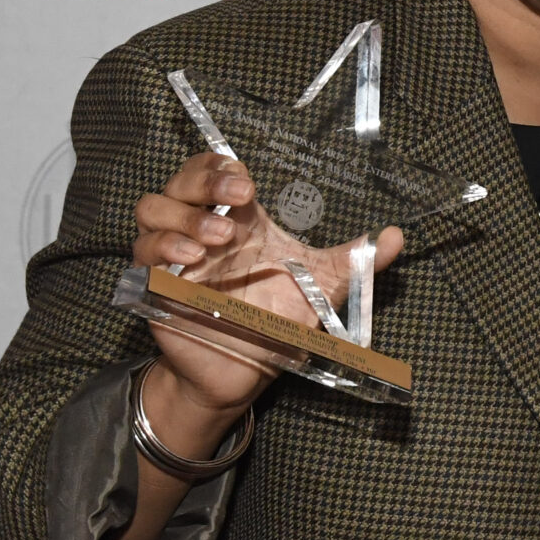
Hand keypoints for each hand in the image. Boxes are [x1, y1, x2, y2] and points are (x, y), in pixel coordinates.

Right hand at [130, 155, 403, 418]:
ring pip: (151, 209)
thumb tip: (397, 236)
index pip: (214, 169)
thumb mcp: (322, 288)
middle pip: (180, 180)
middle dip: (203, 179)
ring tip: (217, 236)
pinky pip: (141, 256)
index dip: (221, 164)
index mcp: (240, 220)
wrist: (242, 375)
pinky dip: (162, 249)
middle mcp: (202, 230)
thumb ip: (356, 262)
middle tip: (240, 194)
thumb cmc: (276, 322)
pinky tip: (191, 259)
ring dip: (183, 216)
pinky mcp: (156, 287)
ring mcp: (174, 257)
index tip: (250, 180)